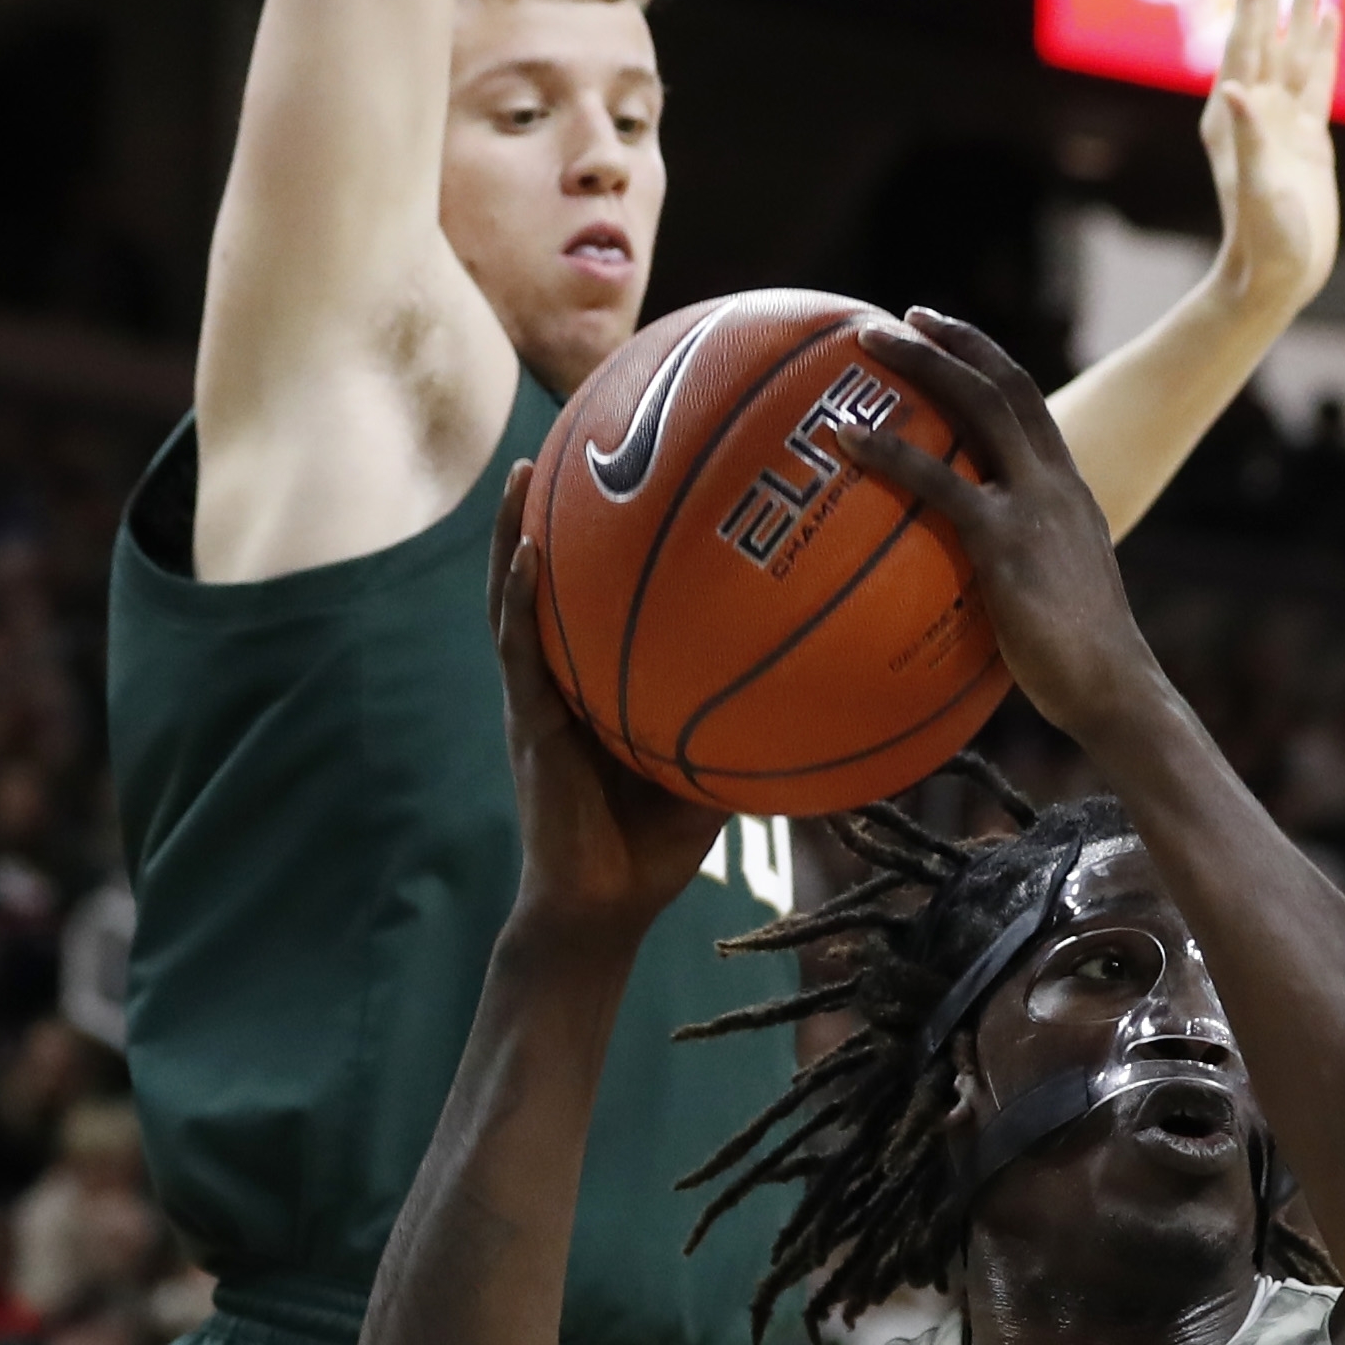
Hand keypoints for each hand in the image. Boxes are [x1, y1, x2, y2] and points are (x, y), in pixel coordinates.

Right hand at [490, 463, 726, 931]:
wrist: (604, 907)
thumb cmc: (658, 847)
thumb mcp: (717, 769)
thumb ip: (753, 724)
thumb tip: (831, 690)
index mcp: (596, 684)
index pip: (597, 596)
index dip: (601, 539)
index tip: (628, 470)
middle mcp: (559, 680)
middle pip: (549, 578)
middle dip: (552, 510)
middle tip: (572, 437)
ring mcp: (536, 700)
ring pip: (514, 599)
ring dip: (513, 534)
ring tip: (525, 473)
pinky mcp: (528, 725)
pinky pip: (519, 652)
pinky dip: (519, 601)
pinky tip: (528, 556)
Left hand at [840, 313, 1159, 745]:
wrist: (1113, 692)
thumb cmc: (1076, 668)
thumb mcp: (1052, 600)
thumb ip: (1016, 572)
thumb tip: (962, 589)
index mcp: (1069, 492)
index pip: (1030, 406)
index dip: (988, 363)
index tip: (946, 337)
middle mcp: (1056, 483)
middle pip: (1006, 384)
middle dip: (954, 340)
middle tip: (902, 317)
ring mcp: (1034, 507)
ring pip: (978, 406)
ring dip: (921, 363)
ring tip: (866, 342)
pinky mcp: (1005, 542)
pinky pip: (937, 480)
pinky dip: (888, 450)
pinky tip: (842, 437)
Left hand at [1200, 0, 1340, 321]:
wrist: (1278, 276)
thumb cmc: (1262, 239)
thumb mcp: (1255, 187)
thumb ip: (1247, 136)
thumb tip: (1234, 90)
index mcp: (1232, 117)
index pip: (1243, 42)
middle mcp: (1255, 112)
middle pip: (1266, 35)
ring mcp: (1282, 123)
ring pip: (1295, 51)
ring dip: (1303, 9)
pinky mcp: (1307, 139)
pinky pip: (1316, 81)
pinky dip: (1322, 48)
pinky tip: (1329, 19)